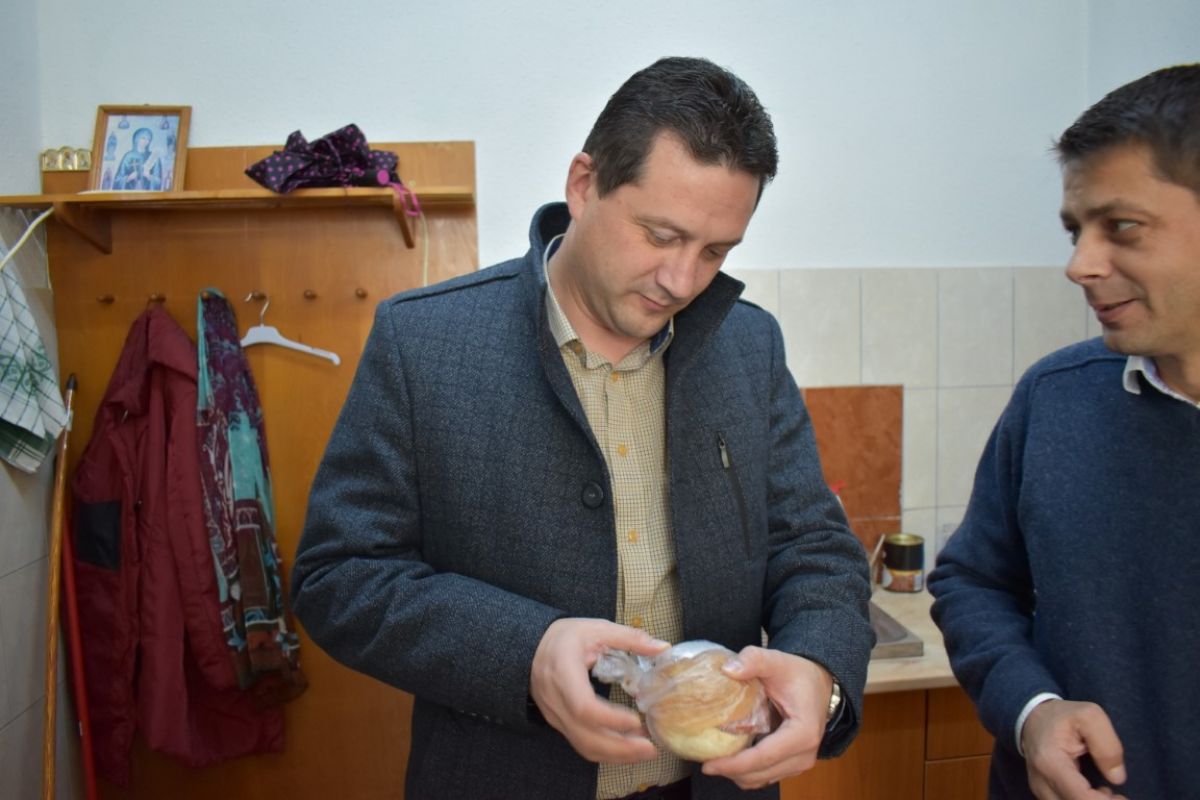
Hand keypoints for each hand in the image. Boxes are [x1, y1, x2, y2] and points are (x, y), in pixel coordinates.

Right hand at [530, 617, 668, 763]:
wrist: (532, 647)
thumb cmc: (564, 636)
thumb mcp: (597, 628)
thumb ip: (630, 638)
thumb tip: (661, 647)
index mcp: (563, 671)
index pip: (583, 706)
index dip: (610, 719)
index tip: (636, 721)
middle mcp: (556, 700)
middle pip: (585, 735)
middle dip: (620, 748)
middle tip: (650, 748)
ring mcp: (555, 715)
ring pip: (584, 746)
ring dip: (616, 755)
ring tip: (644, 751)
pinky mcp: (559, 724)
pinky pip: (581, 744)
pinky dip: (605, 752)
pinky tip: (627, 748)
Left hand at [700, 647, 832, 788]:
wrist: (820, 685)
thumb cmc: (799, 675)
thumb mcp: (777, 661)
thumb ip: (754, 660)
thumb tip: (727, 670)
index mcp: (803, 733)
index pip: (764, 757)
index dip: (734, 764)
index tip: (708, 765)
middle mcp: (804, 754)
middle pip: (760, 774)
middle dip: (729, 771)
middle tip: (702, 759)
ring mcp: (799, 763)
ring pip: (760, 780)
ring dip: (736, 773)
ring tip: (713, 758)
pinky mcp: (791, 765)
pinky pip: (764, 775)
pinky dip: (745, 771)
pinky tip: (728, 757)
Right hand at [1022, 699, 1126, 799]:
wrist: (1032, 719)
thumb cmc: (1061, 716)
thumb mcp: (1090, 716)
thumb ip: (1107, 746)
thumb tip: (1117, 778)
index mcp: (1050, 763)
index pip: (1081, 798)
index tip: (1123, 796)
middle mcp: (1041, 783)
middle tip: (1118, 795)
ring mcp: (1039, 791)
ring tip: (1106, 792)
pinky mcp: (1043, 795)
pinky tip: (1094, 793)